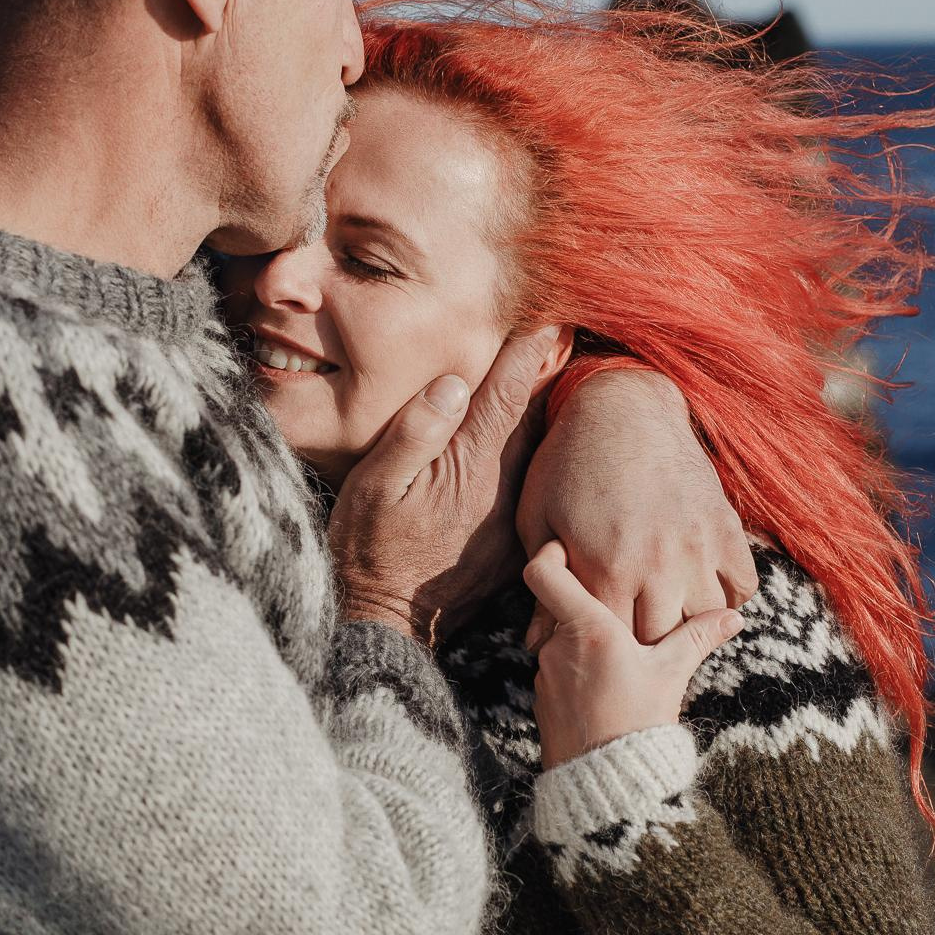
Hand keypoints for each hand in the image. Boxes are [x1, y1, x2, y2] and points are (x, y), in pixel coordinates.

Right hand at [328, 327, 562, 640]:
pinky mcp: (514, 539)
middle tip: (566, 325)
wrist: (387, 625)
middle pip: (538, 412)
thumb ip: (416, 431)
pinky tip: (540, 437)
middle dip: (550, 368)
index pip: (511, 390)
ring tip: (561, 366)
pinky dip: (539, 451)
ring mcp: (515, 515)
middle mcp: (504, 486)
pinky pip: (534, 482)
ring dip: (548, 408)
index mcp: (471, 463)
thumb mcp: (374, 486)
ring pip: (540, 446)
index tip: (551, 309)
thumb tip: (454, 381)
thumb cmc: (368, 550)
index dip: (532, 346)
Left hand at [516, 367, 757, 645]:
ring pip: (707, 618)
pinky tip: (699, 585)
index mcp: (606, 570)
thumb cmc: (566, 463)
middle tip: (633, 623)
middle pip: (662, 639)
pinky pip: (742, 584)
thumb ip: (546, 590)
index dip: (606, 645)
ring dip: (688, 620)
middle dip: (645, 640)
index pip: (615, 642)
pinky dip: (725, 594)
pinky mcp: (725, 526)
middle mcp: (657, 566)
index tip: (600, 635)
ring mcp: (697, 547)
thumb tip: (539, 645)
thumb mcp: (540, 523)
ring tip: (666, 608)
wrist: (620, 405)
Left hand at [523, 540, 743, 768]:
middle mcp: (557, 645)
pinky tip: (605, 688)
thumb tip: (732, 616)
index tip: (571, 551)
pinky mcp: (542, 699)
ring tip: (619, 661)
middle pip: (558, 605)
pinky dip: (577, 670)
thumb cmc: (639, 725)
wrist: (607, 786)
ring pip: (559, 639)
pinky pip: (557, 669)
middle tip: (620, 611)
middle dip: (587, 606)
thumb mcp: (671, 675)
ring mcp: (545, 673)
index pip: (544, 572)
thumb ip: (696, 637)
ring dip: (584, 642)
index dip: (552, 554)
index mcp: (587, 629)